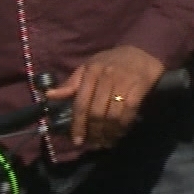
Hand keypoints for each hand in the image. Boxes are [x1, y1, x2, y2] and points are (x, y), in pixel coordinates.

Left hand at [47, 45, 165, 149]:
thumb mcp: (89, 67)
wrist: (143, 51)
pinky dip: (124, 124)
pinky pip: (129, 110)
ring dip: (109, 132)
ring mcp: (123, 81)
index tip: (78, 140)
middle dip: (94, 131)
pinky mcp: (140, 86)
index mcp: (91, 72)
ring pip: (112, 114)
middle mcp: (106, 76)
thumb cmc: (112, 61)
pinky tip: (121, 131)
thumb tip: (50, 95)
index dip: (78, 124)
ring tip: (107, 141)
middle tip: (95, 143)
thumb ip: (71, 84)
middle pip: (96, 112)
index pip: (81, 103)